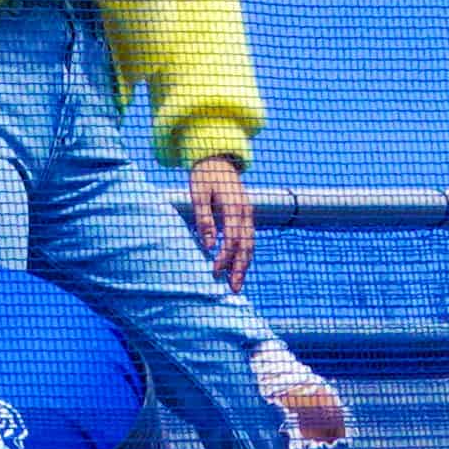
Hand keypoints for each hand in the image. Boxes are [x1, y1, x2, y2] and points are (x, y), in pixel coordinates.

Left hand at [190, 154, 254, 291]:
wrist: (218, 159)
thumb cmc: (204, 176)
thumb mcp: (198, 194)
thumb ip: (203, 219)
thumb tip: (208, 246)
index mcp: (235, 207)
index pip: (232, 239)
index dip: (224, 258)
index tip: (214, 271)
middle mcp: (246, 213)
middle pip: (246, 246)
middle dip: (240, 269)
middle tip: (233, 289)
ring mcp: (249, 215)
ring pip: (250, 245)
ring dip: (244, 265)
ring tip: (236, 284)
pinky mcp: (246, 216)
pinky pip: (248, 239)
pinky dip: (244, 255)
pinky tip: (238, 267)